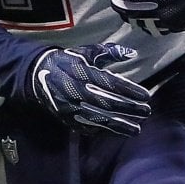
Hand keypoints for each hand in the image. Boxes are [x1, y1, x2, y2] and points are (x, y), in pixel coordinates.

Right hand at [29, 43, 151, 136]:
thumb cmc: (68, 60)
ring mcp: (70, 107)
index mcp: (82, 72)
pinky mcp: (66, 117)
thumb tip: (132, 53)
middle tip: (146, 112)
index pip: (110, 83)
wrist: (37, 74)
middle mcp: (76, 90)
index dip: (129, 90)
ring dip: (119, 126)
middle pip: (106, 103)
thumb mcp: (87, 52)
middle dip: (128, 109)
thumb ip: (110, 52)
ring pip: (98, 119)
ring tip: (136, 129)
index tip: (146, 95)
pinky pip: (87, 127)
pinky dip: (103, 130)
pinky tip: (117, 132)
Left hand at [110, 0, 184, 33]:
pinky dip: (145, 20)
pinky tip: (145, 11)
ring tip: (126, 4)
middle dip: (119, 4)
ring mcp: (171, 23)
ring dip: (131, 15)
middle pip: (131, 13)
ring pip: (141, 23)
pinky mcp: (178, 28)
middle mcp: (164, 12)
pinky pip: (154, 27)